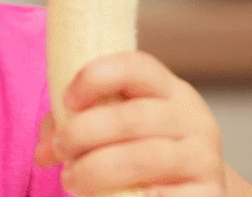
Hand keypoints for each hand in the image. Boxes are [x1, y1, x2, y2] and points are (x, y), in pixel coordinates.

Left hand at [34, 51, 225, 196]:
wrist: (196, 190)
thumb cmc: (143, 151)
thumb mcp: (118, 127)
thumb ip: (76, 125)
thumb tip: (42, 153)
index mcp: (170, 91)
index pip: (137, 66)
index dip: (96, 76)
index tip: (67, 99)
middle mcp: (192, 118)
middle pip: (133, 117)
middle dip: (84, 133)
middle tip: (60, 149)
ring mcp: (204, 156)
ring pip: (143, 158)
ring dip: (96, 170)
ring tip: (71, 180)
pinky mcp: (208, 193)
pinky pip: (162, 196)